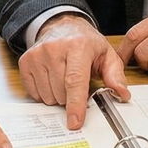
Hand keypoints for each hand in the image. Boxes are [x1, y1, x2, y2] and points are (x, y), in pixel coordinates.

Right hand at [18, 14, 129, 128]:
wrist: (61, 25)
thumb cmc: (86, 43)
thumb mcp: (106, 55)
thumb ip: (115, 75)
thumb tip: (122, 94)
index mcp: (78, 46)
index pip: (75, 80)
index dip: (76, 104)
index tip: (75, 122)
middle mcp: (54, 48)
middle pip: (61, 92)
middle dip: (71, 98)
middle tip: (77, 84)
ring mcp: (37, 54)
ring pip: (47, 95)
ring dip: (58, 96)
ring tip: (64, 80)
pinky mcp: (25, 61)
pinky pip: (34, 93)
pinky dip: (45, 93)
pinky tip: (51, 79)